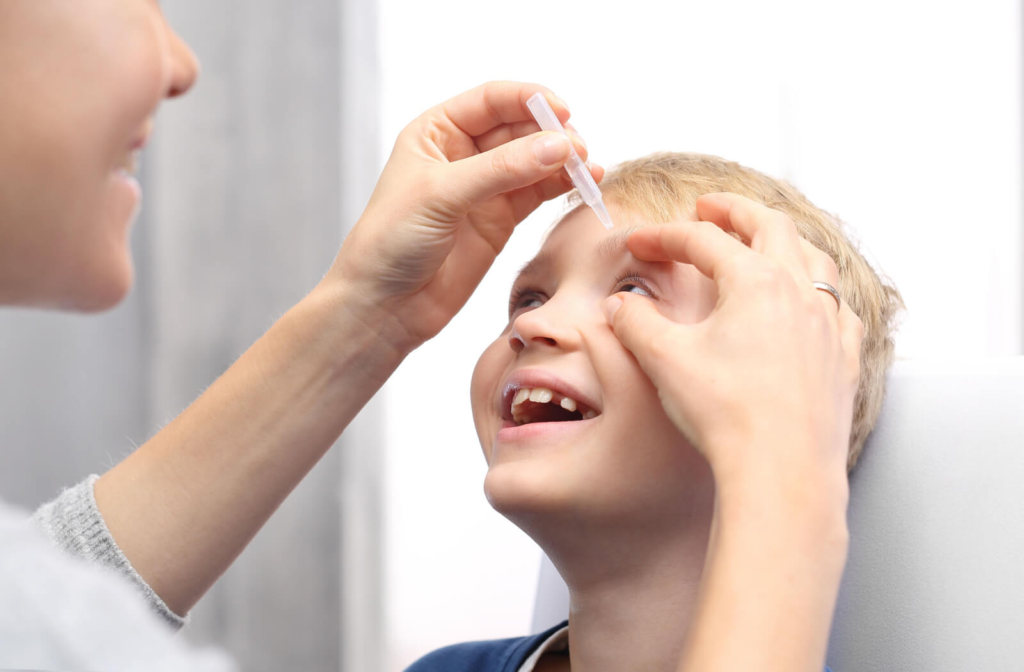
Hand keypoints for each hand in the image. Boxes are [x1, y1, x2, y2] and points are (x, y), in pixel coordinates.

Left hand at [328, 81, 601, 352]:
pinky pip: (539, 193)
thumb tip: (556, 146)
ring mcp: (484, 188)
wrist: (384, 307)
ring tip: (588, 168)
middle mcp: (462, 155)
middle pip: (519, 128)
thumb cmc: (389, 243)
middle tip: (578, 149)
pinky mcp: (500, 221)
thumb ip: (500, 169)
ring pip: (534, 161)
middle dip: (552, 134)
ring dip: (563, 160)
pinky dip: (563, 187)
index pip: (491, 101)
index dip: (529, 100)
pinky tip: (585, 184)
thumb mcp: (441, 195)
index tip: (562, 111)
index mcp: (435, 132)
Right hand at [603, 193, 862, 488]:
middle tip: (709, 206)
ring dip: (784, 241)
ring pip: (814, 259)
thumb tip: (620, 305)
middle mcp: (799, 293)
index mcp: (756, 282)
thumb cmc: (727, 415)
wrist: (781, 471)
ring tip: (764, 241)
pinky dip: (818, 292)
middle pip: (770, 227)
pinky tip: (808, 305)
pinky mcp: (844, 360)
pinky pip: (839, 309)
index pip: (703, 240)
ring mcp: (829, 325)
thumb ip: (636, 323)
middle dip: (734, 210)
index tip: (639, 241)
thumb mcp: (664, 360)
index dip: (665, 235)